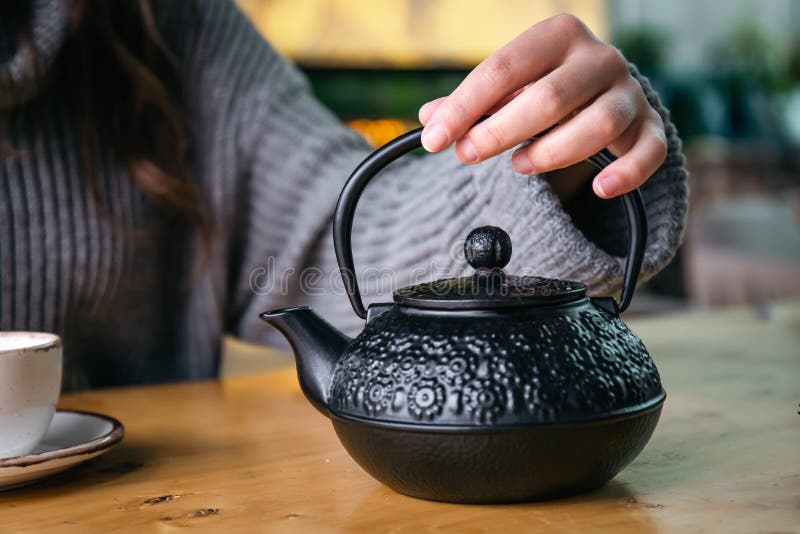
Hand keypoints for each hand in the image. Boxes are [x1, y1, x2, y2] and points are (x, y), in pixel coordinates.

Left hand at [418, 14, 666, 198]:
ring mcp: (630, 93)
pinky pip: (648, 151)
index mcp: (558, 36)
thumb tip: (430, 118)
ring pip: (598, 126)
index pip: (504, 68)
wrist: (604, 91)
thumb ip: (472, 104)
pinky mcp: (650, 127)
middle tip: (467, 155)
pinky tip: (600, 188)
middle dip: (500, 133)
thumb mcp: (508, 88)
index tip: (434, 139)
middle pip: (549, 98)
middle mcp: (599, 58)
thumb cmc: (545, 88)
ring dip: (552, 154)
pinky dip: (626, 173)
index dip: (464, 107)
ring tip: (520, 165)